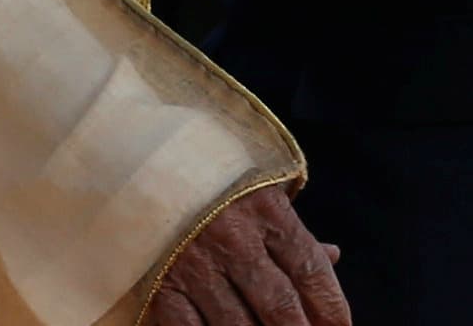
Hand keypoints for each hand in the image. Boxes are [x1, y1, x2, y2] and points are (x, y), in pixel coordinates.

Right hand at [149, 184, 350, 325]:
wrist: (139, 162)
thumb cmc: (211, 180)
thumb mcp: (258, 189)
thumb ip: (292, 229)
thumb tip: (333, 257)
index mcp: (265, 210)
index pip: (310, 271)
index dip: (332, 309)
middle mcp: (232, 238)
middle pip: (281, 307)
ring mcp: (194, 265)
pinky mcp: (161, 286)